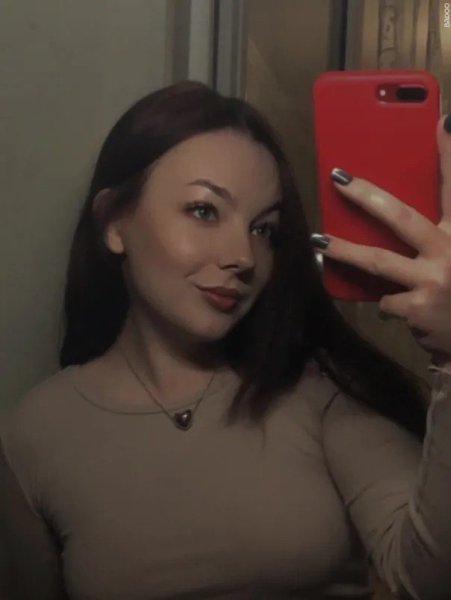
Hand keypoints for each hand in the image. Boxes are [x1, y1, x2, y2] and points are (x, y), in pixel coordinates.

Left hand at [311, 116, 450, 365]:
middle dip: (366, 195)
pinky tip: (403, 308)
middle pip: (401, 217)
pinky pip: (385, 301)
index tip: (442, 121)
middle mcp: (449, 252)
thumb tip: (414, 218)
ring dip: (343, 250)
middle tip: (338, 177)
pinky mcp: (415, 309)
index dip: (450, 155)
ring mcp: (431, 281)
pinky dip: (389, 303)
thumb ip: (441, 238)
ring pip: (377, 261)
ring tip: (318, 241)